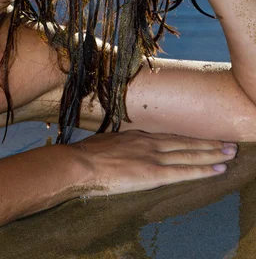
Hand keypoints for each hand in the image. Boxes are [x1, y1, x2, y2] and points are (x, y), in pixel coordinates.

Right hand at [71, 130, 236, 195]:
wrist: (80, 163)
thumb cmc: (87, 155)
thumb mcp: (106, 142)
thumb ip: (120, 144)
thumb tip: (120, 147)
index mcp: (138, 135)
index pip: (171, 135)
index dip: (190, 137)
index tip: (205, 136)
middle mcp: (150, 142)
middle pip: (185, 142)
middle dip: (209, 143)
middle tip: (228, 142)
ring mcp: (153, 157)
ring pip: (189, 154)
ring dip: (212, 153)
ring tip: (230, 152)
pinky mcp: (153, 173)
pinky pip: (183, 172)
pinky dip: (202, 170)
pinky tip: (217, 170)